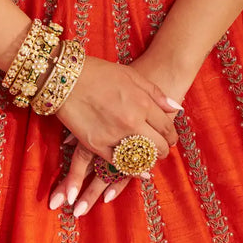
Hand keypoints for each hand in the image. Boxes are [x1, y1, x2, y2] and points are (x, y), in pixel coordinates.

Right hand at [47, 53, 184, 216]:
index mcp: (142, 103)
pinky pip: (119, 163)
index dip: (172, 136)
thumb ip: (156, 93)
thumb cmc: (100, 72)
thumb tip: (176, 108)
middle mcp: (131, 122)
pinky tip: (138, 169)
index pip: (166, 127)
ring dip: (149, 161)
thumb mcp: (131, 75)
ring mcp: (114, 135)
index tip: (171, 139)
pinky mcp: (97, 145)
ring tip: (150, 159)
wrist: (67, 77)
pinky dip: (131, 169)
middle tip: (163, 150)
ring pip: (141, 158)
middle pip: (158, 146)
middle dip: (164, 150)